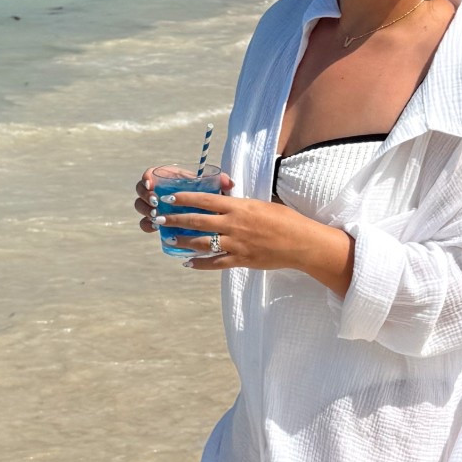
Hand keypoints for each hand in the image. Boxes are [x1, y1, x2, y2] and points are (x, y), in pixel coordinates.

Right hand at [133, 165, 235, 234]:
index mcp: (168, 177)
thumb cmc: (207, 194)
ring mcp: (156, 207)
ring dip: (146, 211)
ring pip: (142, 207)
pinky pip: (146, 224)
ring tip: (156, 216)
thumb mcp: (213, 185)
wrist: (207, 212)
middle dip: (145, 197)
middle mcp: (159, 191)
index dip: (147, 178)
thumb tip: (230, 183)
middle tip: (155, 203)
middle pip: (142, 191)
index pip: (150, 174)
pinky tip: (155, 228)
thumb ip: (220, 181)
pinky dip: (148, 225)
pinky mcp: (157, 221)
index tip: (151, 184)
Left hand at [150, 186, 356, 293]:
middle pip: (197, 221)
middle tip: (159, 219)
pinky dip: (200, 264)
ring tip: (170, 240)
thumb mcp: (261, 204)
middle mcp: (234, 224)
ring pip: (202, 243)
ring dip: (183, 241)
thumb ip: (241, 204)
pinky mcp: (241, 260)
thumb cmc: (286, 219)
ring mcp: (236, 244)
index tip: (170, 198)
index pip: (205, 200)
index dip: (185, 198)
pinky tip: (188, 262)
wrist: (302, 243)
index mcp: (239, 207)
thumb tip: (226, 199)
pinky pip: (215, 263)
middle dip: (175, 220)